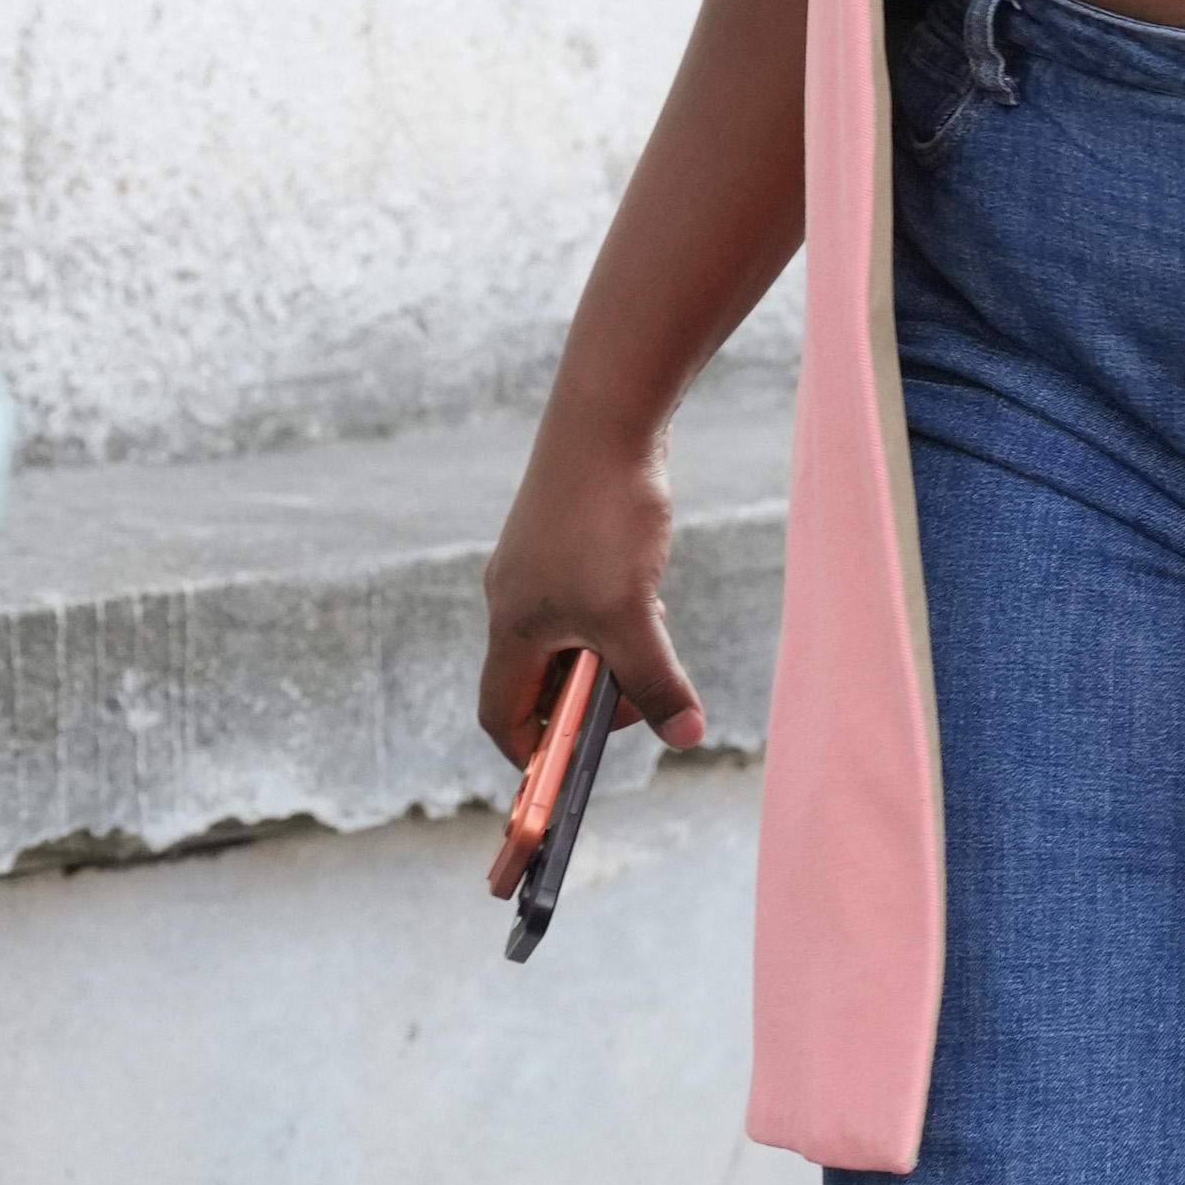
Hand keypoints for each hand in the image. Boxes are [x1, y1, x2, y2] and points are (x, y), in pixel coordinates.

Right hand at [479, 405, 707, 767]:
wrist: (606, 417)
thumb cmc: (605, 518)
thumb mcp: (635, 616)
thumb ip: (655, 682)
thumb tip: (684, 734)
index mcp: (511, 627)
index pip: (501, 715)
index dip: (534, 751)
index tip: (576, 767)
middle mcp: (511, 598)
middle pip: (536, 679)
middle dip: (586, 698)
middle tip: (639, 694)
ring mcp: (534, 564)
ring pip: (566, 636)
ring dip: (608, 653)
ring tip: (651, 637)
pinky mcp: (561, 536)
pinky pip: (581, 598)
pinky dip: (613, 614)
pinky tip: (651, 593)